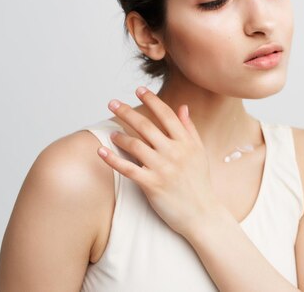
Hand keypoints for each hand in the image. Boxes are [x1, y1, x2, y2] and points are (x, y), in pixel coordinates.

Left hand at [97, 86, 220, 238]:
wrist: (202, 213)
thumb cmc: (199, 183)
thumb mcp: (199, 153)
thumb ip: (190, 129)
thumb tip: (182, 107)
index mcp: (186, 143)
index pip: (167, 115)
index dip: (152, 100)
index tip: (139, 90)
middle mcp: (175, 152)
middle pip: (146, 126)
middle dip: (127, 112)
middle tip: (112, 102)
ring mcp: (163, 169)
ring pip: (135, 145)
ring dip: (120, 136)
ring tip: (111, 131)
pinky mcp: (152, 185)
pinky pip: (128, 169)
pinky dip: (112, 159)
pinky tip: (101, 152)